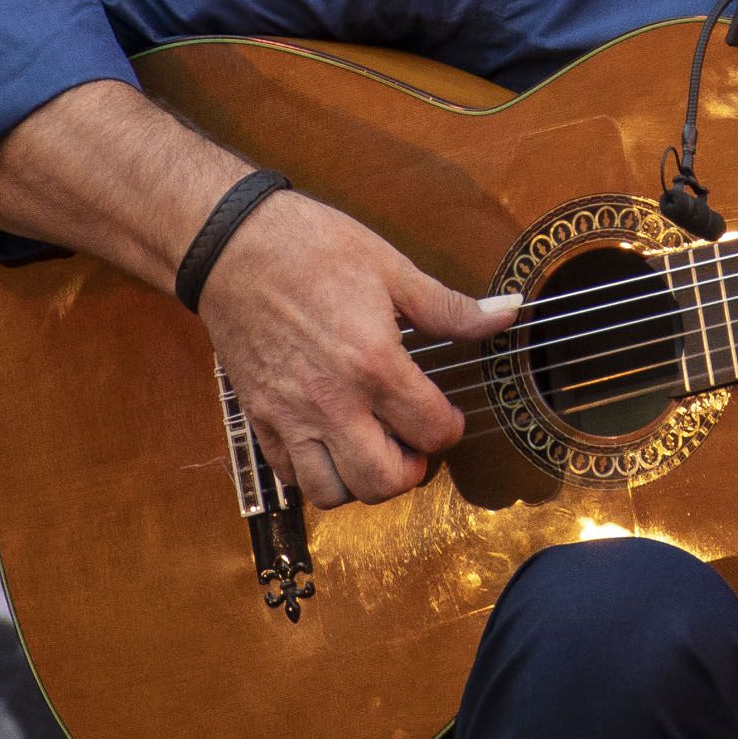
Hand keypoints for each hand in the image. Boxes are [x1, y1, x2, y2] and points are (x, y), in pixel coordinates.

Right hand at [196, 191, 515, 509]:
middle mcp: (331, 402)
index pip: (431, 431)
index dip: (450, 427)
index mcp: (373, 363)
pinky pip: (291, 477)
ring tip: (371, 446)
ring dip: (362, 480)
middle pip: (384, 481)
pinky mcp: (259, 418)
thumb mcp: (390, 268)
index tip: (444, 411)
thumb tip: (506, 313)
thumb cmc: (310, 249)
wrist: (231, 246)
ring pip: (334, 492)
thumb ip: (449, 307)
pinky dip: (317, 474)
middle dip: (410, 469)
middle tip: (411, 439)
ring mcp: (290, 416)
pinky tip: (331, 441)